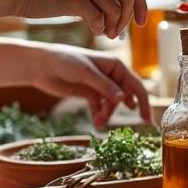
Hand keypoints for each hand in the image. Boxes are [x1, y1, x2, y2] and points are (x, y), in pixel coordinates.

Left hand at [16, 42, 151, 126]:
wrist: (40, 65)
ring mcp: (100, 85)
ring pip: (112, 103)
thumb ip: (105, 86)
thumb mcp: (86, 72)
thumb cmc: (64, 61)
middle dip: (123, 110)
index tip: (147, 119)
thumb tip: (124, 100)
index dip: (144, 101)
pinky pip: (100, 106)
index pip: (135, 84)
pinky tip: (96, 122)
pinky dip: (99, 114)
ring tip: (99, 122)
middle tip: (132, 126)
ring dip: (108, 113)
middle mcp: (111, 75)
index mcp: (115, 65)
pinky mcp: (89, 93)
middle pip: (126, 95)